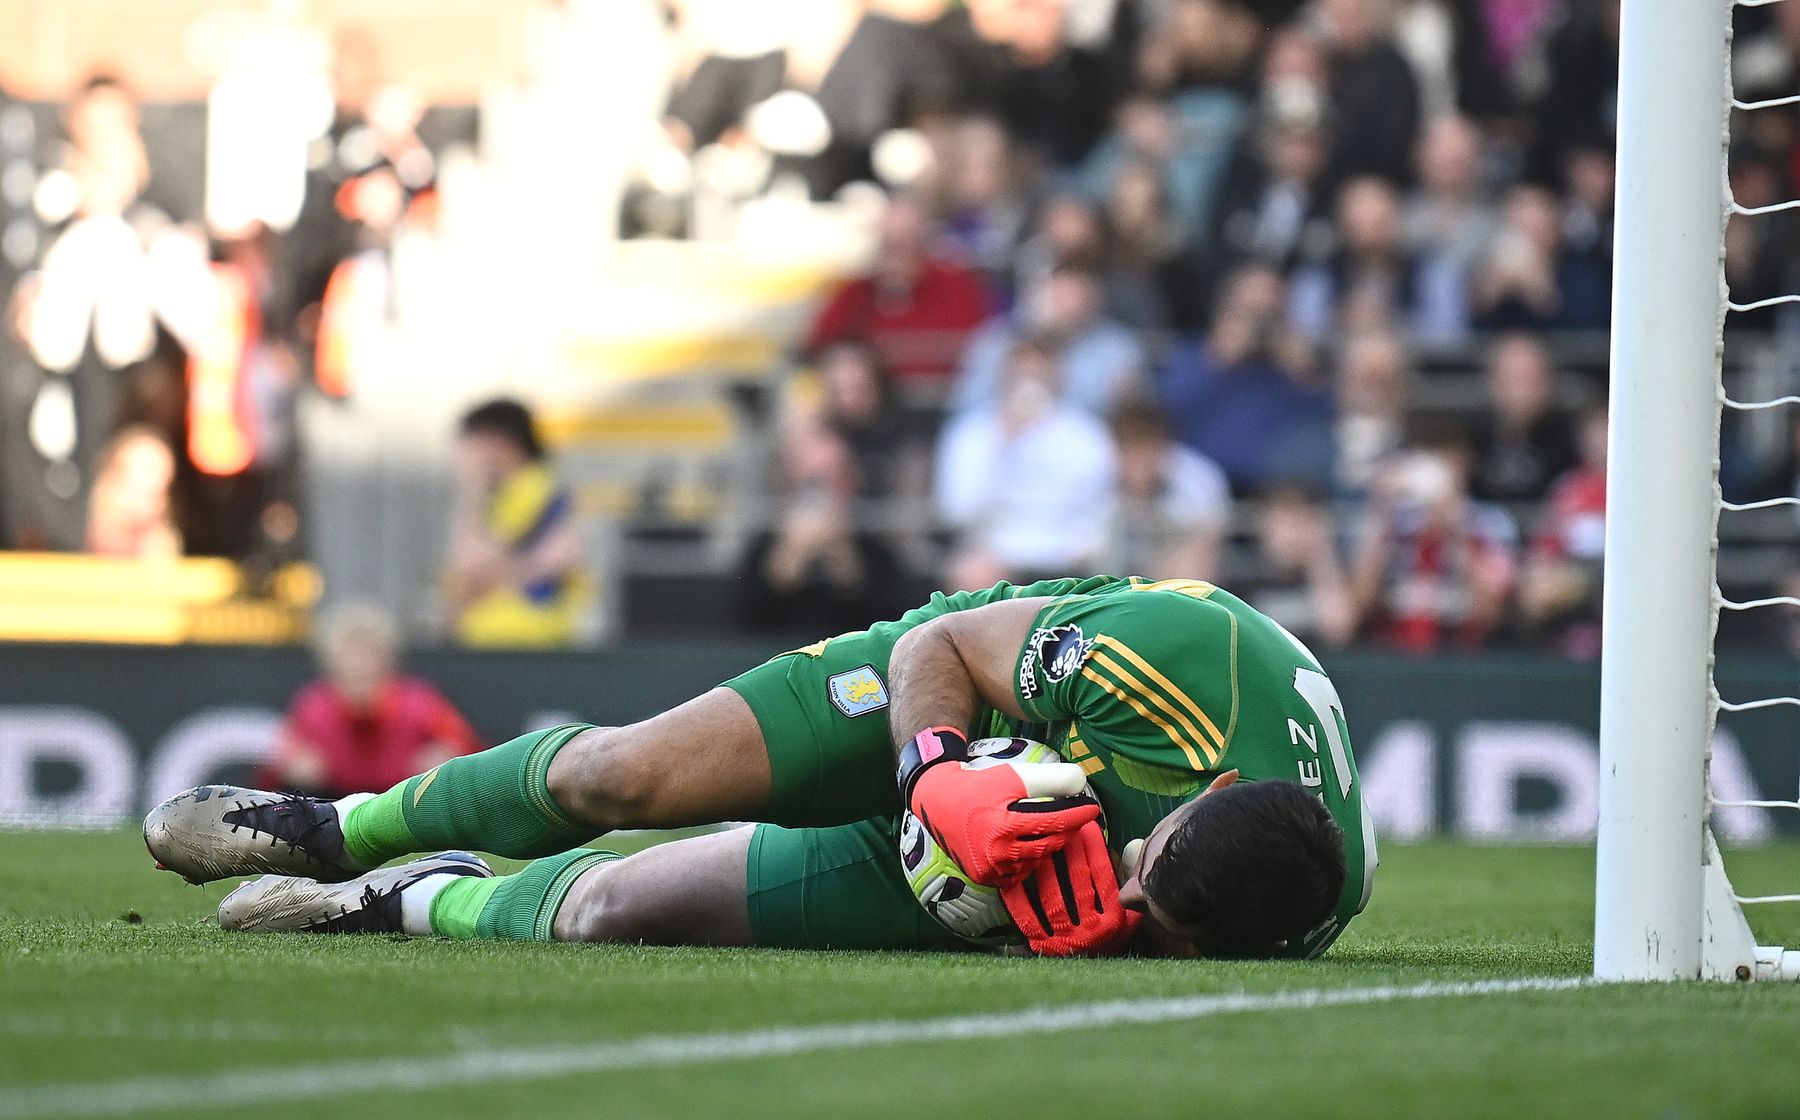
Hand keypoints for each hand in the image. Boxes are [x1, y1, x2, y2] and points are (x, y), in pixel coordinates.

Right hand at [905, 730, 1100, 886]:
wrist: (937, 800)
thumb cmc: (977, 784)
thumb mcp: (1013, 774)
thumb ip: (1050, 778)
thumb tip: (1079, 783)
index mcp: (1005, 825)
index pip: (1055, 822)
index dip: (1077, 815)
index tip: (1092, 808)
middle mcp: (998, 852)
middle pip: (1048, 844)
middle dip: (1065, 830)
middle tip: (1074, 818)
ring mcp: (990, 868)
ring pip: (1035, 861)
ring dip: (1046, 846)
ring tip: (1049, 830)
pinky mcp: (984, 877)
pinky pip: (1018, 874)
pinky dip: (1027, 861)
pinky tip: (1026, 846)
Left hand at [1002, 819, 1140, 955]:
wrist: (1091, 978)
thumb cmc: (1108, 939)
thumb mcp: (1129, 921)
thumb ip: (1129, 893)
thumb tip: (1129, 858)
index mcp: (1114, 922)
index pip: (1104, 877)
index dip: (1096, 848)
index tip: (1088, 825)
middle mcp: (1092, 933)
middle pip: (1078, 882)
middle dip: (1071, 849)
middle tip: (1062, 825)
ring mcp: (1066, 940)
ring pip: (1052, 897)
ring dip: (1045, 867)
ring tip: (1039, 843)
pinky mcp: (1043, 947)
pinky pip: (1027, 919)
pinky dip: (1018, 898)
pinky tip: (1012, 877)